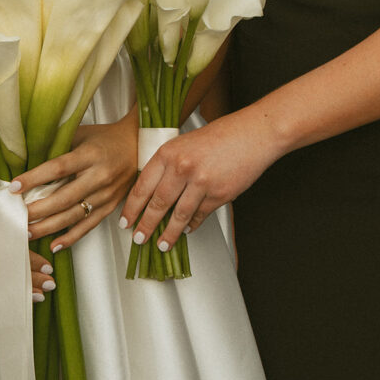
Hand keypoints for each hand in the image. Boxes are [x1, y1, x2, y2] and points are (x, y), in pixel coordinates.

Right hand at [0, 155, 54, 304]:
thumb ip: (9, 210)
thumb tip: (35, 222)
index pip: (9, 245)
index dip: (30, 259)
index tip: (47, 266)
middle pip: (1, 267)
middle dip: (26, 279)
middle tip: (48, 285)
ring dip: (12, 292)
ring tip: (34, 297)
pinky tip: (7, 301)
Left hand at [13, 109, 137, 251]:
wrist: (138, 146)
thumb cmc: (105, 138)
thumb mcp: (81, 134)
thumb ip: (58, 146)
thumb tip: (26, 159)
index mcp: (90, 155)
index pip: (58, 168)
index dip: (34, 178)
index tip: (13, 187)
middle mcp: (100, 176)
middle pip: (64, 198)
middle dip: (37, 210)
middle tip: (15, 217)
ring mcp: (106, 195)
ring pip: (74, 216)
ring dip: (49, 227)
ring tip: (27, 232)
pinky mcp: (111, 207)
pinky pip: (88, 226)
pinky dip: (71, 238)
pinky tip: (54, 245)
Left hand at [120, 108, 284, 251]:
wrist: (253, 134)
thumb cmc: (220, 136)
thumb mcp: (184, 144)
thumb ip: (167, 166)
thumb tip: (151, 192)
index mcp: (168, 153)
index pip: (142, 186)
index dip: (131, 208)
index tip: (125, 221)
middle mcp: (182, 168)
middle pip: (157, 204)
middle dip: (145, 226)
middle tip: (138, 238)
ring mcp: (201, 182)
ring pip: (179, 216)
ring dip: (168, 234)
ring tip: (161, 245)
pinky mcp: (219, 194)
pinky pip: (200, 215)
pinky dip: (191, 225)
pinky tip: (186, 230)